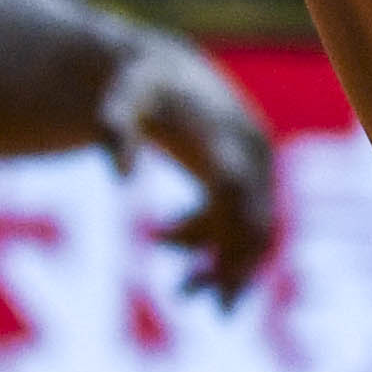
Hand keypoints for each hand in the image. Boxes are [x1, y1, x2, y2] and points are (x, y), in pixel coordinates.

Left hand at [100, 32, 281, 302]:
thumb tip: (120, 179)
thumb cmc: (140, 86)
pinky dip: (216, 246)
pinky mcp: (247, 178)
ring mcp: (255, 166)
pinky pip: (243, 224)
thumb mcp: (121, 99)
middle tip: (195, 301)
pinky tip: (168, 241)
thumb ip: (115, 128)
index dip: (234, 227)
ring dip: (227, 267)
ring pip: (256, 230)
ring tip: (181, 292)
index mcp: (225, 130)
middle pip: (255, 220)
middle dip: (233, 267)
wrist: (166, 70)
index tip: (223, 278)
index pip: (236, 184)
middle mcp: (252, 151)